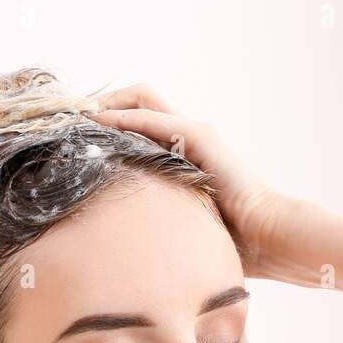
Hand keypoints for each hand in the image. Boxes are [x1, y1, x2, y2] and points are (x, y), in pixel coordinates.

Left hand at [89, 84, 290, 279]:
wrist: (271, 236)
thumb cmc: (234, 242)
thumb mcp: (182, 224)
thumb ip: (158, 219)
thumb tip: (121, 245)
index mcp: (187, 154)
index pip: (142, 120)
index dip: (110, 120)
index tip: (80, 137)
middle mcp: (190, 136)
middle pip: (139, 99)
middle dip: (102, 104)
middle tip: (72, 121)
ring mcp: (195, 133)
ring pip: (141, 97)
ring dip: (106, 103)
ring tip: (77, 117)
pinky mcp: (200, 137)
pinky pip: (150, 119)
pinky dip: (120, 118)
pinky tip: (96, 124)